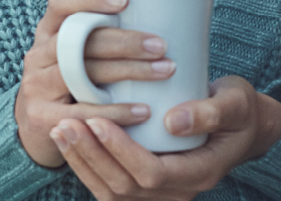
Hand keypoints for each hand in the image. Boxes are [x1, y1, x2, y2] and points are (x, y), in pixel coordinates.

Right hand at [15, 0, 174, 166]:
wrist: (37, 124)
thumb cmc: (68, 82)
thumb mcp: (73, 55)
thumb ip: (97, 39)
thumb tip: (157, 28)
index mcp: (48, 32)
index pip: (61, 2)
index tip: (125, 1)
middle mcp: (39, 55)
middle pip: (78, 39)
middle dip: (123, 41)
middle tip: (160, 46)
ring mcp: (37, 86)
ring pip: (81, 72)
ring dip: (127, 70)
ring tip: (162, 71)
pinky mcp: (42, 116)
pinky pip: (83, 111)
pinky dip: (116, 111)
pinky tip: (143, 111)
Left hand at [50, 75, 280, 199]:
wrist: (235, 124)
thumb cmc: (236, 111)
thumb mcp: (234, 104)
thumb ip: (211, 113)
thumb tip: (174, 122)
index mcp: (198, 173)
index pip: (151, 172)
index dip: (121, 150)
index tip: (98, 120)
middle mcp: (176, 190)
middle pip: (123, 185)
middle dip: (91, 154)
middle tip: (67, 123)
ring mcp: (158, 191)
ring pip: (110, 189)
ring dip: (81, 161)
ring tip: (60, 130)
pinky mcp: (142, 183)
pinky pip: (107, 184)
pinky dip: (85, 165)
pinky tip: (69, 142)